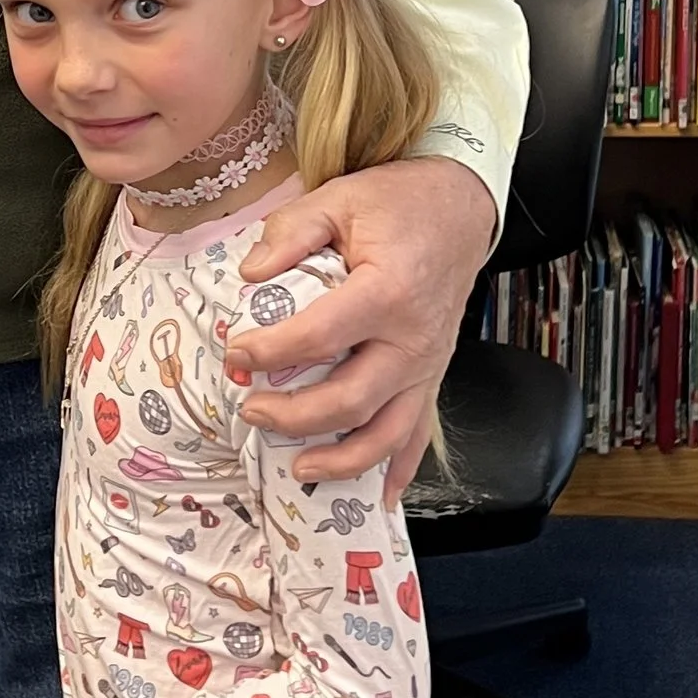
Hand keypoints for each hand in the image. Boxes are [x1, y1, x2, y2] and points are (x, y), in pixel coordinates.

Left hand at [232, 155, 495, 500]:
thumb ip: (290, 233)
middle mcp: (412, 339)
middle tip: (251, 410)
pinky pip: (419, 434)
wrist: (461, 208)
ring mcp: (427, 365)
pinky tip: (375, 499)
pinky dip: (398, 470)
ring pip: (387, 432)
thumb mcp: (338, 199)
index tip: (235, 354)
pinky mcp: (432, 376)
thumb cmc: (399, 203)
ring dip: (340, 459)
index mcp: (387, 292)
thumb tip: (248, 276)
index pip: (318, 337)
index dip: (268, 351)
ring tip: (296, 468)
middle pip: (349, 399)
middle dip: (293, 416)